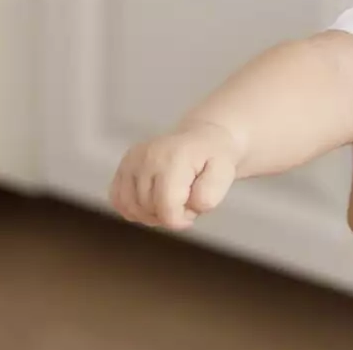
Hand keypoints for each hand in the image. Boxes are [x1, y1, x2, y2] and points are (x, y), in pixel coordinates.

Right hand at [109, 121, 242, 228]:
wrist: (202, 139)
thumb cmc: (215, 159)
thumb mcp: (226, 174)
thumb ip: (209, 194)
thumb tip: (187, 207)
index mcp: (174, 158)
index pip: (166, 206)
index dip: (180, 220)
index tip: (192, 213)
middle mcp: (147, 156)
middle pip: (149, 209)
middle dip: (169, 215)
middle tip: (186, 202)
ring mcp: (131, 160)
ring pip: (132, 208)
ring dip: (152, 214)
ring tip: (172, 200)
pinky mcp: (122, 166)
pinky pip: (119, 201)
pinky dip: (135, 209)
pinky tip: (153, 202)